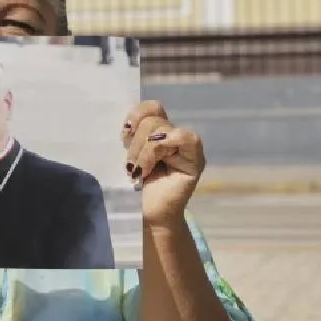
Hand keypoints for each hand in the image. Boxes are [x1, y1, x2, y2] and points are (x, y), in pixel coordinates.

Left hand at [122, 100, 204, 229]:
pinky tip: (146, 171)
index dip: (135, 116)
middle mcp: (176, 135)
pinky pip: (181, 138)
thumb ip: (134, 134)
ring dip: (142, 152)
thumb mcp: (130, 153)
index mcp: (160, 131)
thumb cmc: (136, 185)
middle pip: (153, 119)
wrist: (147, 213)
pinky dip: (155, 153)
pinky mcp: (196, 160)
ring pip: (160, 129)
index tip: (124, 136)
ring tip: (137, 171)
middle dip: (135, 142)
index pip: (152, 107)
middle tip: (130, 165)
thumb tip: (129, 122)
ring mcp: (189, 147)